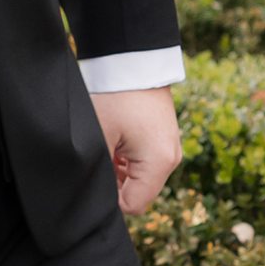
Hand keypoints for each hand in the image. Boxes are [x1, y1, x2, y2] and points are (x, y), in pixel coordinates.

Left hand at [92, 85, 180, 216]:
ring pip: (139, 177)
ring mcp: (170, 148)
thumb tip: (93, 194)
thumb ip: (99, 172)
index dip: (109, 199)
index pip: (132, 205)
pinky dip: (126, 158)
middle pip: (138, 192)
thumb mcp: (100, 136)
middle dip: (114, 183)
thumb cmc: (114, 96)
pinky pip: (144, 162)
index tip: (93, 177)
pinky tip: (113, 140)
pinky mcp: (164, 138)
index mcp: (159, 163)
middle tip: (98, 156)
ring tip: (105, 145)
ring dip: (119, 170)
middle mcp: (171, 159)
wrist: (134, 60)